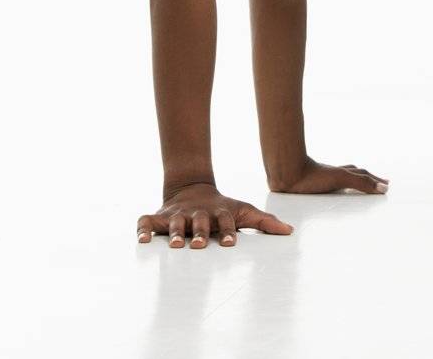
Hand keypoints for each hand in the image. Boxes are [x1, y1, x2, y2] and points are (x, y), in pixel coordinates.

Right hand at [136, 183, 292, 248]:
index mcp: (218, 214)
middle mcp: (197, 214)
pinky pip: (145, 222)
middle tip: (198, 245)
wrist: (192, 188)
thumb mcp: (244, 211)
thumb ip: (265, 222)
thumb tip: (290, 232)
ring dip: (175, 233)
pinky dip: (142, 230)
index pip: (225, 222)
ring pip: (174, 223)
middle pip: (199, 223)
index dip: (227, 231)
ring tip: (175, 245)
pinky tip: (141, 241)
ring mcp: (177, 215)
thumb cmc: (222, 208)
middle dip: (199, 233)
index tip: (230, 243)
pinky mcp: (158, 217)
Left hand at [269, 155, 388, 194]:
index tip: (386, 184)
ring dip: (354, 182)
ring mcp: (325, 181)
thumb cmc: (312, 176)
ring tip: (359, 186)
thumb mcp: (342, 179)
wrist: (288, 175)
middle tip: (379, 183)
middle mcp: (336, 175)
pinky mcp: (313, 188)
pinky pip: (330, 188)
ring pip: (343, 180)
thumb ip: (362, 183)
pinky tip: (331, 193)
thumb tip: (383, 188)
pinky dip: (336, 190)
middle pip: (356, 175)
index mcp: (344, 173)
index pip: (364, 176)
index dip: (375, 181)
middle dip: (368, 179)